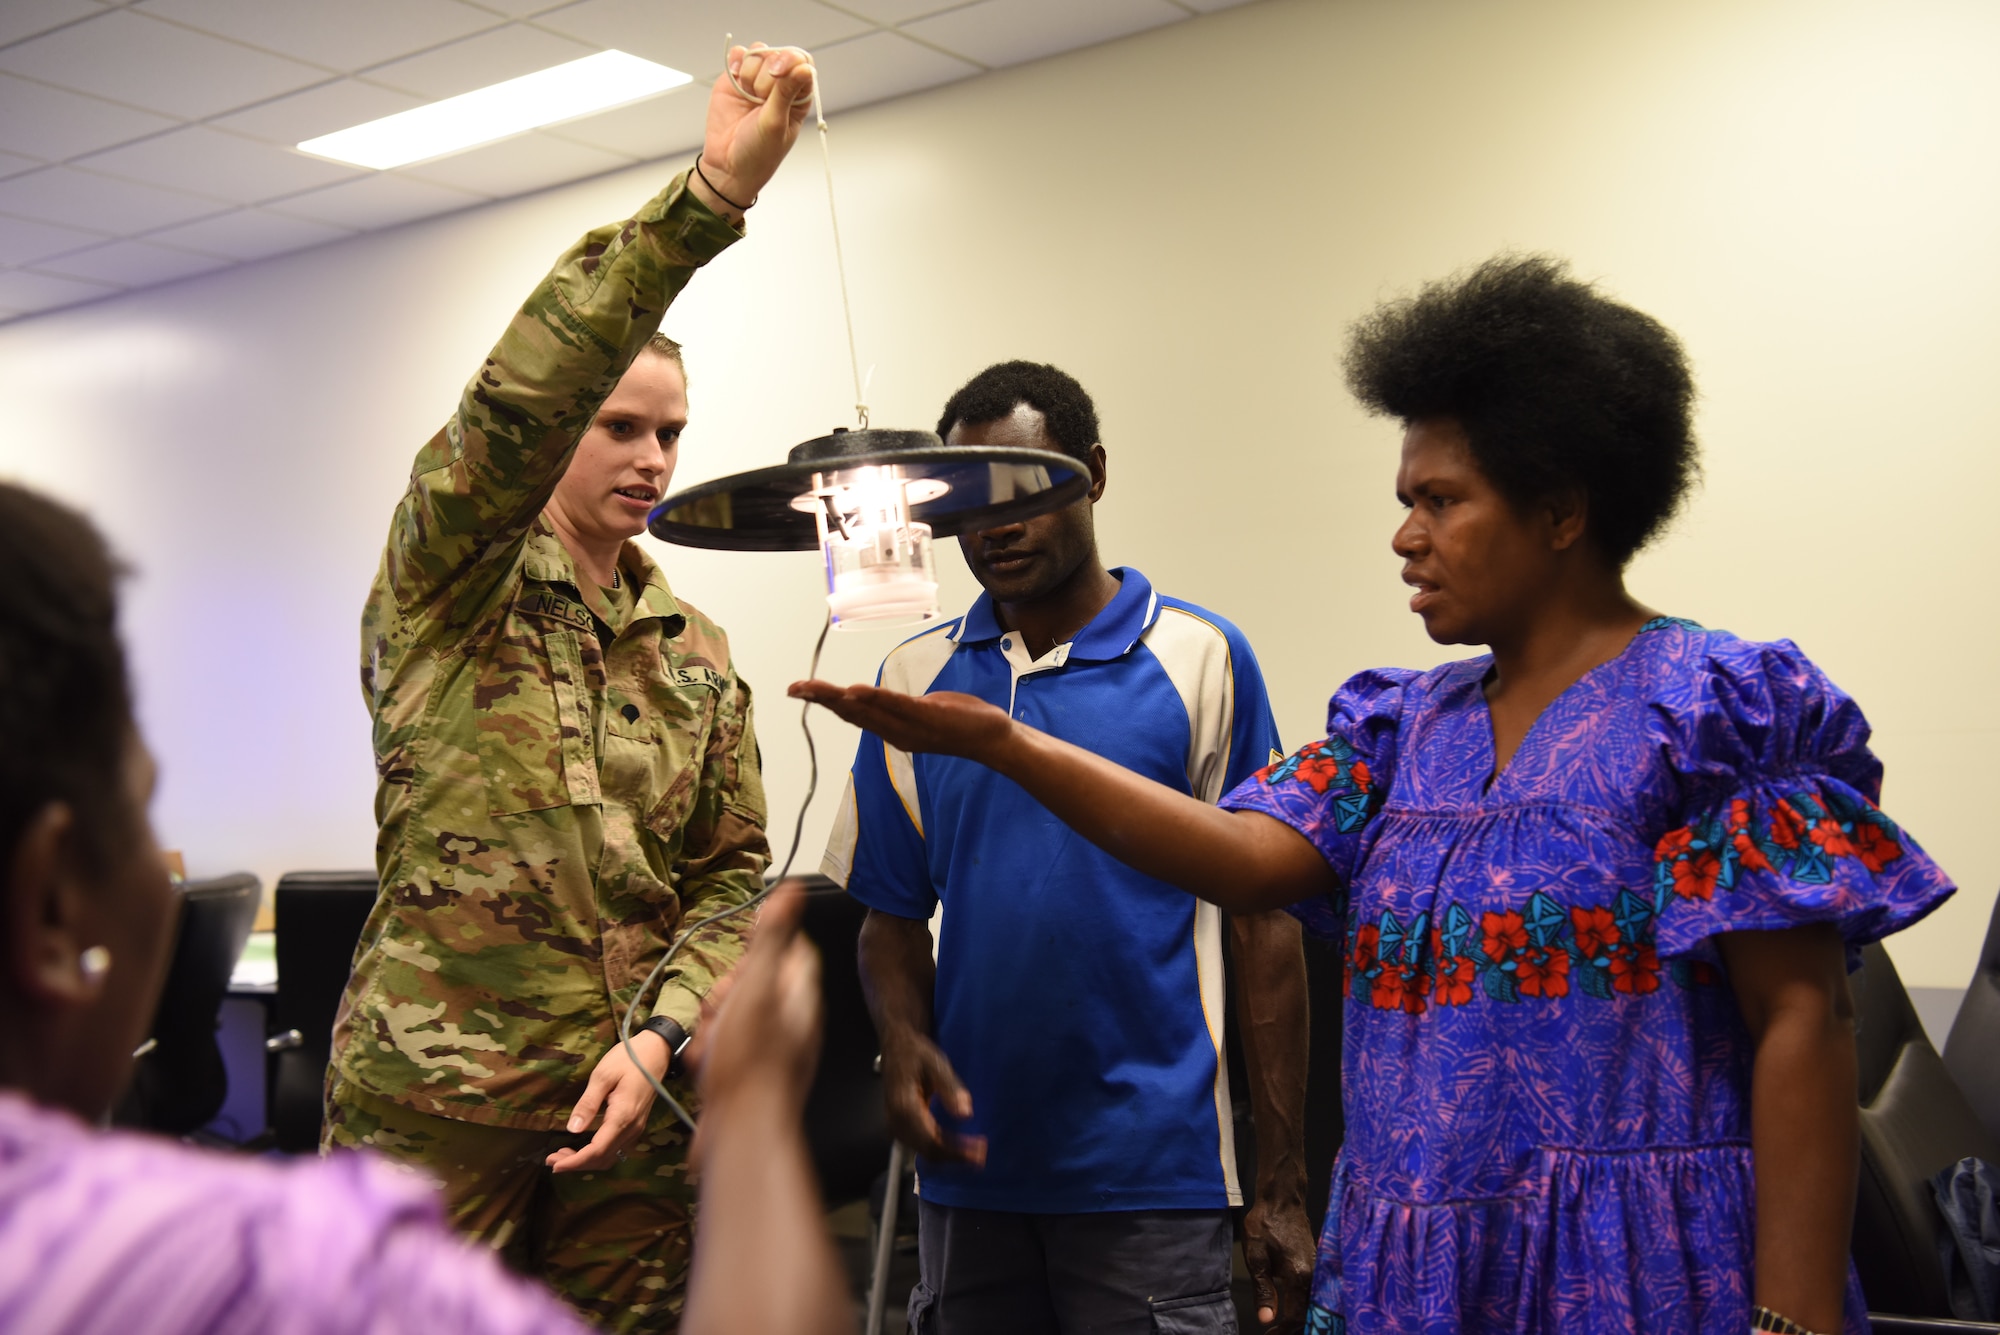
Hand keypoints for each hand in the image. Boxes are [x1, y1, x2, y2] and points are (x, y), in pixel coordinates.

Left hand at [547, 1029, 668, 1172]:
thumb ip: (588, 1103)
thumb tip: (573, 1129)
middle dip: (577, 1164)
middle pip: (603, 1159)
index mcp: (623, 1116)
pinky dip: (597, 1154)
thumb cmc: (628, 1059)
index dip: (574, 1162)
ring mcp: (636, 1128)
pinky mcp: (636, 1125)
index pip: (597, 1150)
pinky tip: (583, 1148)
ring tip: (563, 1155)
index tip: (553, 1164)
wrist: (657, 1051)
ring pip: (610, 1157)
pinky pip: (616, 1149)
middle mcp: (632, 1128)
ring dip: (587, 1161)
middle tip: (551, 1160)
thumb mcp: (603, 1075)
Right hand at [690, 881, 823, 1117]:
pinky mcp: (751, 1077)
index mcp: (801, 996)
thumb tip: (791, 890)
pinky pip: (724, 1051)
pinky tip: (705, 1070)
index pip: (791, 950)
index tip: (742, 965)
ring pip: (734, 1018)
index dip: (760, 951)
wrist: (741, 1131)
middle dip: (727, 993)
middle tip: (723, 1012)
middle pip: (755, 985)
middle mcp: (793, 1023)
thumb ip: (772, 938)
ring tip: (712, 1047)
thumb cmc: (750, 1063)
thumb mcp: (757, 987)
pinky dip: (710, 1057)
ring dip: (713, 1027)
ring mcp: (773, 1052)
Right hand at [695, 42, 815, 210]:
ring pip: (758, 52)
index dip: (790, 61)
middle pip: (778, 55)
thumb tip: (805, 68)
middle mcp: (779, 85)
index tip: (778, 73)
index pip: (801, 62)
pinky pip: (739, 54)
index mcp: (797, 97)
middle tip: (760, 99)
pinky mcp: (735, 78)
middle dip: (767, 74)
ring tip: (748, 98)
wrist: (726, 166)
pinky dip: (736, 63)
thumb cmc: (759, 153)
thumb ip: (786, 93)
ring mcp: (756, 80)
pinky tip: (737, 84)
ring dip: (751, 72)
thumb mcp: (776, 124)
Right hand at [788, 681, 1014, 763]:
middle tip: (793, 689)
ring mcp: (910, 725)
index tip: (798, 690)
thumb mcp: (922, 711)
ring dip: (838, 698)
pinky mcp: (927, 716)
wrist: (992, 737)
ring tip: (814, 689)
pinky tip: (856, 691)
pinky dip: (875, 699)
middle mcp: (895, 731)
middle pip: (851, 713)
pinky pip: (897, 706)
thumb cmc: (959, 721)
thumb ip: (898, 707)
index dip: (824, 702)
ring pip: (867, 710)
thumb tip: (880, 697)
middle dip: (820, 700)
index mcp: (891, 729)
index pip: (852, 713)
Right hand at [879, 1030, 985, 1166]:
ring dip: (950, 1155)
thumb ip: (950, 1089)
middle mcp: (897, 1122)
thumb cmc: (917, 1053)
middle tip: (983, 1152)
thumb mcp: (936, 1064)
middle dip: (956, 1156)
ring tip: (975, 1150)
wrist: (896, 1047)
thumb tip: (966, 1116)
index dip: (957, 1152)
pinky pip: (921, 1146)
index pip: (932, 1142)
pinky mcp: (900, 1127)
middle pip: (929, 1152)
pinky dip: (941, 1149)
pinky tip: (958, 1144)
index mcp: (904, 1107)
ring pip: (925, 1153)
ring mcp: (896, 1127)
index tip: (980, 1153)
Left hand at [1242, 1196, 1314, 1331]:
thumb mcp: (1256, 1257)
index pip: (1295, 1316)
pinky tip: (1292, 1307)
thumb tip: (1267, 1319)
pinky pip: (1314, 1292)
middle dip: (1294, 1327)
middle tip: (1276, 1332)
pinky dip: (1305, 1304)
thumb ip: (1263, 1290)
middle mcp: (1314, 1275)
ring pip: (1313, 1303)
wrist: (1282, 1199)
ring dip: (1300, 1317)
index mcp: (1299, 1275)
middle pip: (1308, 1313)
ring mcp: (1318, 1269)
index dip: (1282, 1331)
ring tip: (1282, 1325)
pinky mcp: (1318, 1264)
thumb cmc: (1267, 1223)